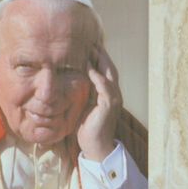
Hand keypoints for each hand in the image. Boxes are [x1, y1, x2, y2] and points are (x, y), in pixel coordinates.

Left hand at [77, 45, 121, 162]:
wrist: (95, 147)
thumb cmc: (88, 129)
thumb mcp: (85, 107)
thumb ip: (84, 94)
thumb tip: (73, 83)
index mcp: (109, 94)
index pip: (106, 71)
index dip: (99, 58)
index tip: (89, 46)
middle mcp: (114, 94)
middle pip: (110, 68)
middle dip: (101, 54)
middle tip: (91, 41)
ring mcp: (114, 99)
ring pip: (109, 73)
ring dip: (100, 60)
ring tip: (90, 48)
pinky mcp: (108, 105)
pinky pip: (104, 86)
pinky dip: (97, 75)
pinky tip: (88, 67)